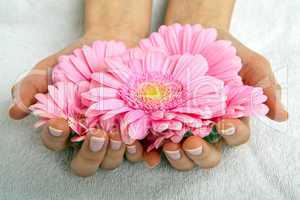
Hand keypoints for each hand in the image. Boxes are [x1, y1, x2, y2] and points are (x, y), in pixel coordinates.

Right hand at [8, 0, 151, 175]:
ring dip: (114, 153)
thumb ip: (31, 87)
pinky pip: (137, 152)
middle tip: (96, 135)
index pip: (56, 143)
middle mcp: (89, 137)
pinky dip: (138, 153)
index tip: (59, 121)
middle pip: (85, 163)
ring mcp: (113, 136)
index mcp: (67, 127)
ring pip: (111, 161)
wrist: (113, 44)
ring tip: (117, 135)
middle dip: (90, 154)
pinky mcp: (135, 131)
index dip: (55, 137)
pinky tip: (137, 142)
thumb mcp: (50, 68)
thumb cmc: (78, 59)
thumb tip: (16, 111)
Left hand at [144, 29, 287, 169]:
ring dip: (178, 157)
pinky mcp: (158, 124)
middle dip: (201, 154)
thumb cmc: (222, 50)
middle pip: (208, 154)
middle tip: (191, 143)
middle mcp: (206, 129)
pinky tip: (147, 154)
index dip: (233, 135)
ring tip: (170, 146)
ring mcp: (181, 128)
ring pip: (183, 156)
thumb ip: (264, 85)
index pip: (236, 136)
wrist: (189, 37)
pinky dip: (152, 154)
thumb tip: (281, 115)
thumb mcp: (247, 61)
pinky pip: (155, 146)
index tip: (225, 124)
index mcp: (229, 118)